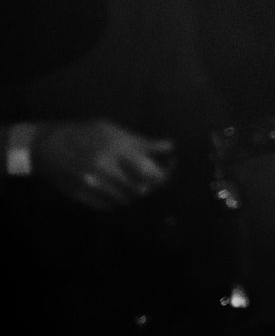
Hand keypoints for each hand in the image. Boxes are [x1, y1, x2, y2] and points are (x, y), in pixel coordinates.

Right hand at [31, 120, 174, 211]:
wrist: (45, 145)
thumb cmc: (83, 133)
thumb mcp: (112, 129)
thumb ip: (141, 141)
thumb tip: (169, 147)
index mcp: (115, 148)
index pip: (150, 171)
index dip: (165, 174)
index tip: (169, 170)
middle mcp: (104, 168)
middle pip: (141, 189)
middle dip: (152, 186)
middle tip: (154, 179)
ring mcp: (91, 185)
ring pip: (126, 200)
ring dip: (135, 193)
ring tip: (136, 183)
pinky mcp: (81, 196)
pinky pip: (108, 206)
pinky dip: (118, 200)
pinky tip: (118, 190)